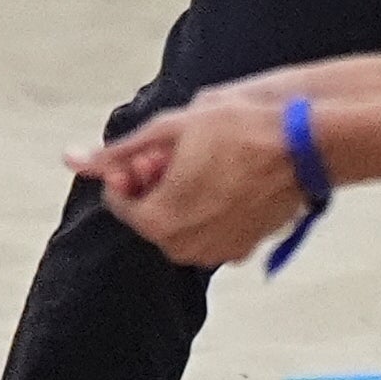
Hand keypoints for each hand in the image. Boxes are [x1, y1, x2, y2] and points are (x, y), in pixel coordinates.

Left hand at [78, 93, 305, 266]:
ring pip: (182, 223)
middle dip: (157, 183)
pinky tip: (231, 174)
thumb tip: (73, 160)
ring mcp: (220, 251)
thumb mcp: (170, 128)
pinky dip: (213, 206)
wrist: (307, 140)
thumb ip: (119, 152)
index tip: (154, 147)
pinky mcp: (247, 246)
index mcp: (160, 221)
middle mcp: (187, 247)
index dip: (131, 169)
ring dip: (185, 194)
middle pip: (151, 215)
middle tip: (183, 149)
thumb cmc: (243, 128)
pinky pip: (213, 229)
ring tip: (209, 159)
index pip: (120, 201)